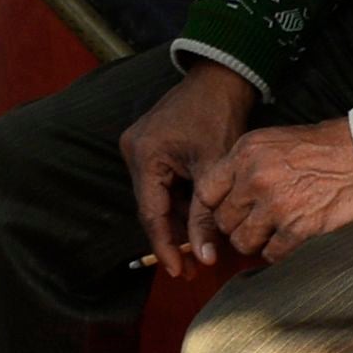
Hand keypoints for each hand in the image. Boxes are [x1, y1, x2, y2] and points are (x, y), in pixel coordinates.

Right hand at [118, 64, 260, 278]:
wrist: (219, 80)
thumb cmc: (217, 116)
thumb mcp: (213, 170)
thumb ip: (205, 216)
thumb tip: (204, 257)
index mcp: (144, 155)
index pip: (151, 214)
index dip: (165, 246)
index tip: (178, 272)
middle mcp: (133, 152)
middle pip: (152, 207)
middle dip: (173, 236)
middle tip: (192, 267)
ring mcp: (139, 148)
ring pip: (158, 197)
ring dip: (178, 218)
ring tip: (202, 243)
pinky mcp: (150, 146)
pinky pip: (162, 183)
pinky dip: (180, 200)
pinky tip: (198, 215)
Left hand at [195, 120, 352, 262]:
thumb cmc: (321, 148)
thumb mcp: (272, 141)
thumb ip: (244, 165)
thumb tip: (226, 194)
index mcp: (245, 153)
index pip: (205, 192)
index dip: (211, 209)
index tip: (222, 216)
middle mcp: (255, 179)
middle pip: (223, 221)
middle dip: (236, 227)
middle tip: (254, 224)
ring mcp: (276, 206)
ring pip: (243, 242)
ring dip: (255, 243)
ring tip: (271, 233)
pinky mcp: (299, 229)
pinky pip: (272, 255)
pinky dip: (279, 253)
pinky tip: (290, 240)